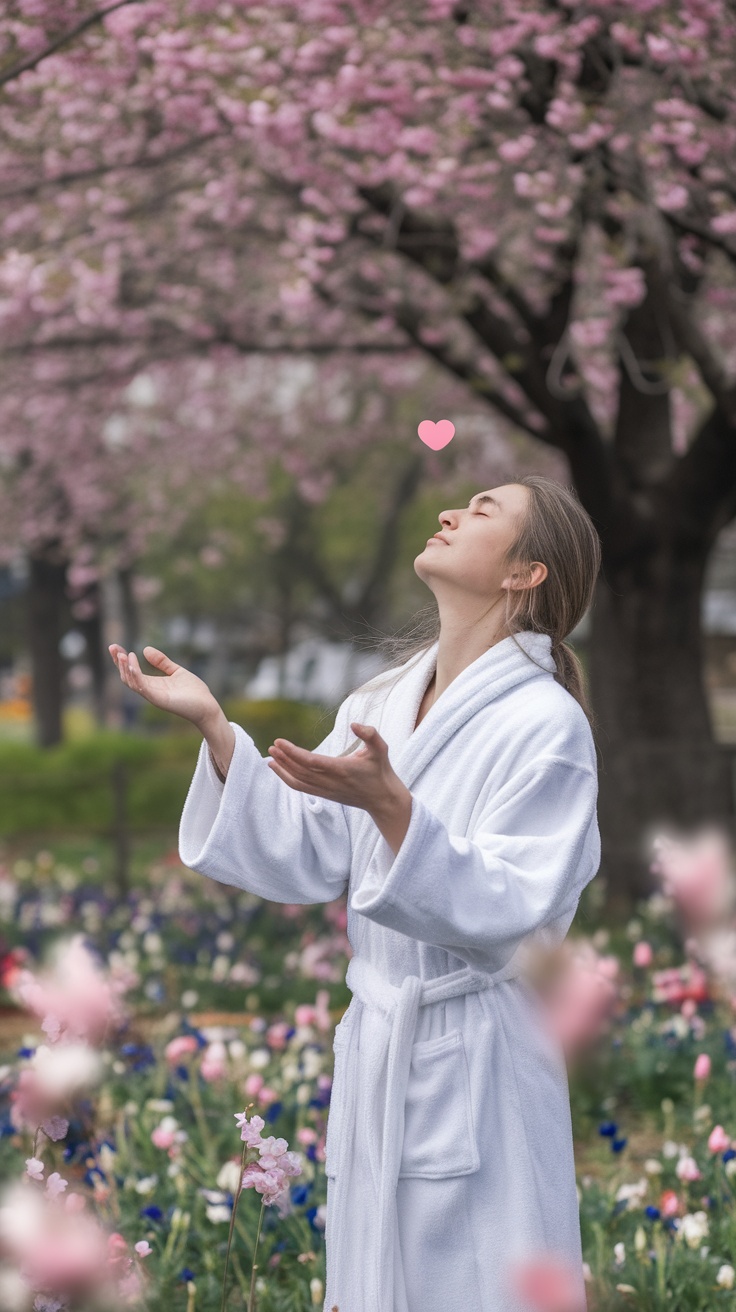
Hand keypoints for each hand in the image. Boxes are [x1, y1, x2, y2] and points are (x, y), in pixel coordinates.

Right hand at [108, 644, 219, 729]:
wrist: (208, 706)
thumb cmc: (194, 691)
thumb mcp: (176, 671)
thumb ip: (162, 662)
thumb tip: (145, 649)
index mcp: (152, 684)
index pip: (131, 671)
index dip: (121, 660)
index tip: (114, 647)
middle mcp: (149, 690)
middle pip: (126, 677)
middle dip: (118, 663)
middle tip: (113, 648)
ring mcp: (153, 696)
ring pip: (131, 683)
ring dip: (125, 669)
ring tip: (123, 655)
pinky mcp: (159, 700)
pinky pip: (143, 688)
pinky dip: (136, 676)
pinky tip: (133, 664)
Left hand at [266, 722, 405, 815]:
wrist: (383, 800)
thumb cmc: (381, 771)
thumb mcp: (381, 748)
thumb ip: (370, 734)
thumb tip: (354, 724)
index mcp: (342, 769)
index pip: (311, 762)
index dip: (293, 752)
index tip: (280, 742)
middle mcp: (332, 782)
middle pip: (301, 771)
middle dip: (284, 759)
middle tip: (272, 745)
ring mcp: (327, 790)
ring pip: (298, 782)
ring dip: (283, 770)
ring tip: (271, 757)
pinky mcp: (325, 795)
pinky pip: (302, 788)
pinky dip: (288, 779)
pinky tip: (279, 769)